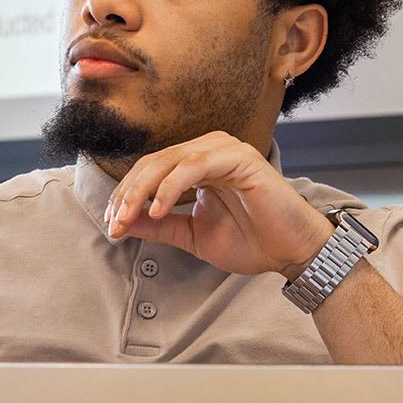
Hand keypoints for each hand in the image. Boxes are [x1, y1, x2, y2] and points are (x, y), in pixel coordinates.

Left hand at [104, 132, 333, 277]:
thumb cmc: (250, 241)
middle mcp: (208, 150)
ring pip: (168, 161)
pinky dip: (171, 187)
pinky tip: (159, 210)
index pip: (148, 171)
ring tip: (128, 218)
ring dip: (142, 192)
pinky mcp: (239, 157)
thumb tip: (120, 222)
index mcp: (196, 164)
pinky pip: (194, 166)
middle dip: (126, 195)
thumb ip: (158, 225)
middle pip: (152, 164)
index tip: (111, 226)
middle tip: (114, 224)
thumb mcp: (191, 235)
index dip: (124, 197)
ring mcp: (224, 150)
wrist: (291, 252)